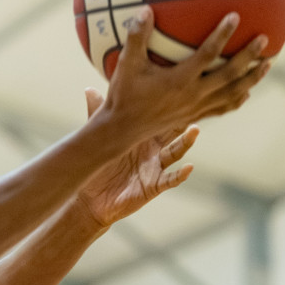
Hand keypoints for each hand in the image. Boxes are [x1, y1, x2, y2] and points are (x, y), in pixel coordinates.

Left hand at [75, 88, 197, 227]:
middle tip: (193, 103)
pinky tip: (189, 167)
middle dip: (183, 118)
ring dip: (186, 142)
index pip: (160, 117)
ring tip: (194, 130)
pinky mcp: (154, 186)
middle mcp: (153, 150)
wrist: (90, 198)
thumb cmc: (98, 167)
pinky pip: (171, 180)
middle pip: (173, 131)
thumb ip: (97, 114)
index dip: (169, 104)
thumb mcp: (98, 138)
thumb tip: (89, 89)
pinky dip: (181, 174)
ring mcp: (156, 168)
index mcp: (142, 136)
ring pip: (176, 152)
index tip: (179, 86)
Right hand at [96, 6, 270, 149]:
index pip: (207, 55)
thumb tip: (145, 9)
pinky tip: (246, 92)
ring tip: (267, 64)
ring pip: (232, 93)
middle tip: (264, 40)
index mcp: (179, 80)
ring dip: (252, 79)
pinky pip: (222, 108)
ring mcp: (196, 107)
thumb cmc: (123, 94)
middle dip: (249, 57)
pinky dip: (237, 99)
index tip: (236, 16)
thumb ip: (136, 37)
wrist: (122, 129)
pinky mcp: (194, 116)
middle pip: (229, 75)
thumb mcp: (126, 64)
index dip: (222, 35)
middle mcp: (193, 95)